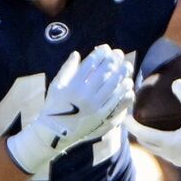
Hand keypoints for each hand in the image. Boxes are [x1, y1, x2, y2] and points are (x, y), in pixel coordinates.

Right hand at [6, 45, 134, 174]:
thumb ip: (67, 69)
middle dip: (114, 60)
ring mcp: (95, 107)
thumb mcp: (56, 86)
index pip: (91, 64)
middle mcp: (85, 96)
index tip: (105, 48)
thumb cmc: (54, 106)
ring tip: (126, 67)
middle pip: (105, 73)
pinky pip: (117, 102)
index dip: (100, 53)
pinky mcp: (102, 117)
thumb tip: (77, 54)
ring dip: (122, 74)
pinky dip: (124, 92)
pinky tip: (127, 85)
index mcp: (73, 86)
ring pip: (114, 86)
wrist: (55, 133)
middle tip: (119, 54)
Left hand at [128, 80, 180, 169]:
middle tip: (129, 119)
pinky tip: (165, 130)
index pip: (143, 134)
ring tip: (142, 125)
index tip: (124, 116)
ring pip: (155, 148)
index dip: (132, 125)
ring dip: (147, 138)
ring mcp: (176, 159)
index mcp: (169, 144)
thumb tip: (177, 81)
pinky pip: (166, 149)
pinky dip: (159, 141)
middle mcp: (169, 154)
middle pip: (146, 142)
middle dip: (136, 132)